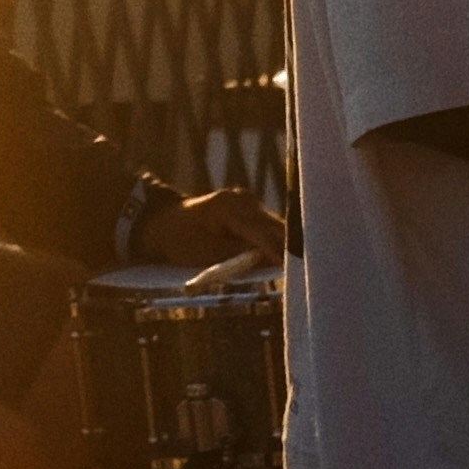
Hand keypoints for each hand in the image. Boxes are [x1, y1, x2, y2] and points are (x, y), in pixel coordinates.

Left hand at [150, 183, 289, 267]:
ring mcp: (246, 201)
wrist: (164, 223)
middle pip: (274, 226)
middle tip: (305, 269)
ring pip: (274, 226)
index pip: (261, 232)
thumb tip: (268, 260)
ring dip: (284, 245)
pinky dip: (274, 241)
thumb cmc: (180, 241)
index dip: (279, 252)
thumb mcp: (205, 253)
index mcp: (228, 207)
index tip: (294, 269)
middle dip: (288, 248)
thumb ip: (238, 255)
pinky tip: (284, 256)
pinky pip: (266, 226)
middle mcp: (242, 199)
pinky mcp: (248, 207)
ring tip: (299, 265)